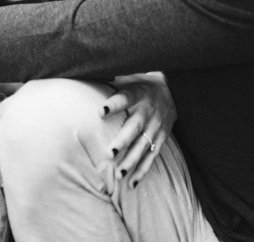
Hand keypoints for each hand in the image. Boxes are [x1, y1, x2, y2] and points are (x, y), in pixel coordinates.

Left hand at [102, 72, 176, 186]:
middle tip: (110, 153)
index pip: (123, 99)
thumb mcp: (125, 77)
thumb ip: (106, 78)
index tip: (100, 111)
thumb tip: (83, 70)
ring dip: (132, 161)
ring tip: (119, 174)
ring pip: (143, 146)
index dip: (113, 105)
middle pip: (134, 128)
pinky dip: (143, 170)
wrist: (170, 91)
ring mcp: (155, 127)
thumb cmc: (138, 84)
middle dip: (123, 141)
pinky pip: (152, 156)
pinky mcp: (160, 138)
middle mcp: (146, 112)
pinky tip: (132, 183)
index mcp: (135, 94)